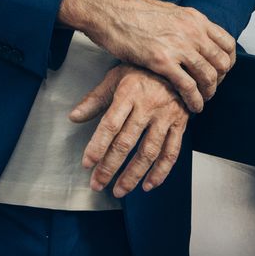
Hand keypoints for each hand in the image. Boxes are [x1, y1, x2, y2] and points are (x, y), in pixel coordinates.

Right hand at [60, 0, 235, 112]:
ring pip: (208, 76)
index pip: (227, 44)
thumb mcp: (171, 13)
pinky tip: (192, 106)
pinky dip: (194, 100)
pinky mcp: (162, 60)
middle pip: (221, 62)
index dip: (227, 62)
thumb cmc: (135, 13)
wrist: (112, 10)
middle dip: (219, 80)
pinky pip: (188, 86)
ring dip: (208, 92)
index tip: (220, 72)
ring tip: (202, 100)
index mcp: (196, 19)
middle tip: (210, 88)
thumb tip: (196, 37)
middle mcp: (192, 31)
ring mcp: (178, 46)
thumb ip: (187, 26)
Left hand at [70, 64, 188, 197]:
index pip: (111, 124)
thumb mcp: (116, 77)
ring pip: (149, 152)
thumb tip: (73, 117)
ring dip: (133, 174)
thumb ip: (95, 99)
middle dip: (110, 167)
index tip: (87, 164)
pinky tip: (148, 185)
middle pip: (127, 142)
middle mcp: (148, 106)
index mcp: (129, 93)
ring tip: (119, 190)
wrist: (178, 65)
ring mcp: (166, 116)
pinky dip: (161, 171)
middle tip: (97, 184)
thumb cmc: (142, 71)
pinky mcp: (180, 124)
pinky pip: (172, 152)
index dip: (98, 146)